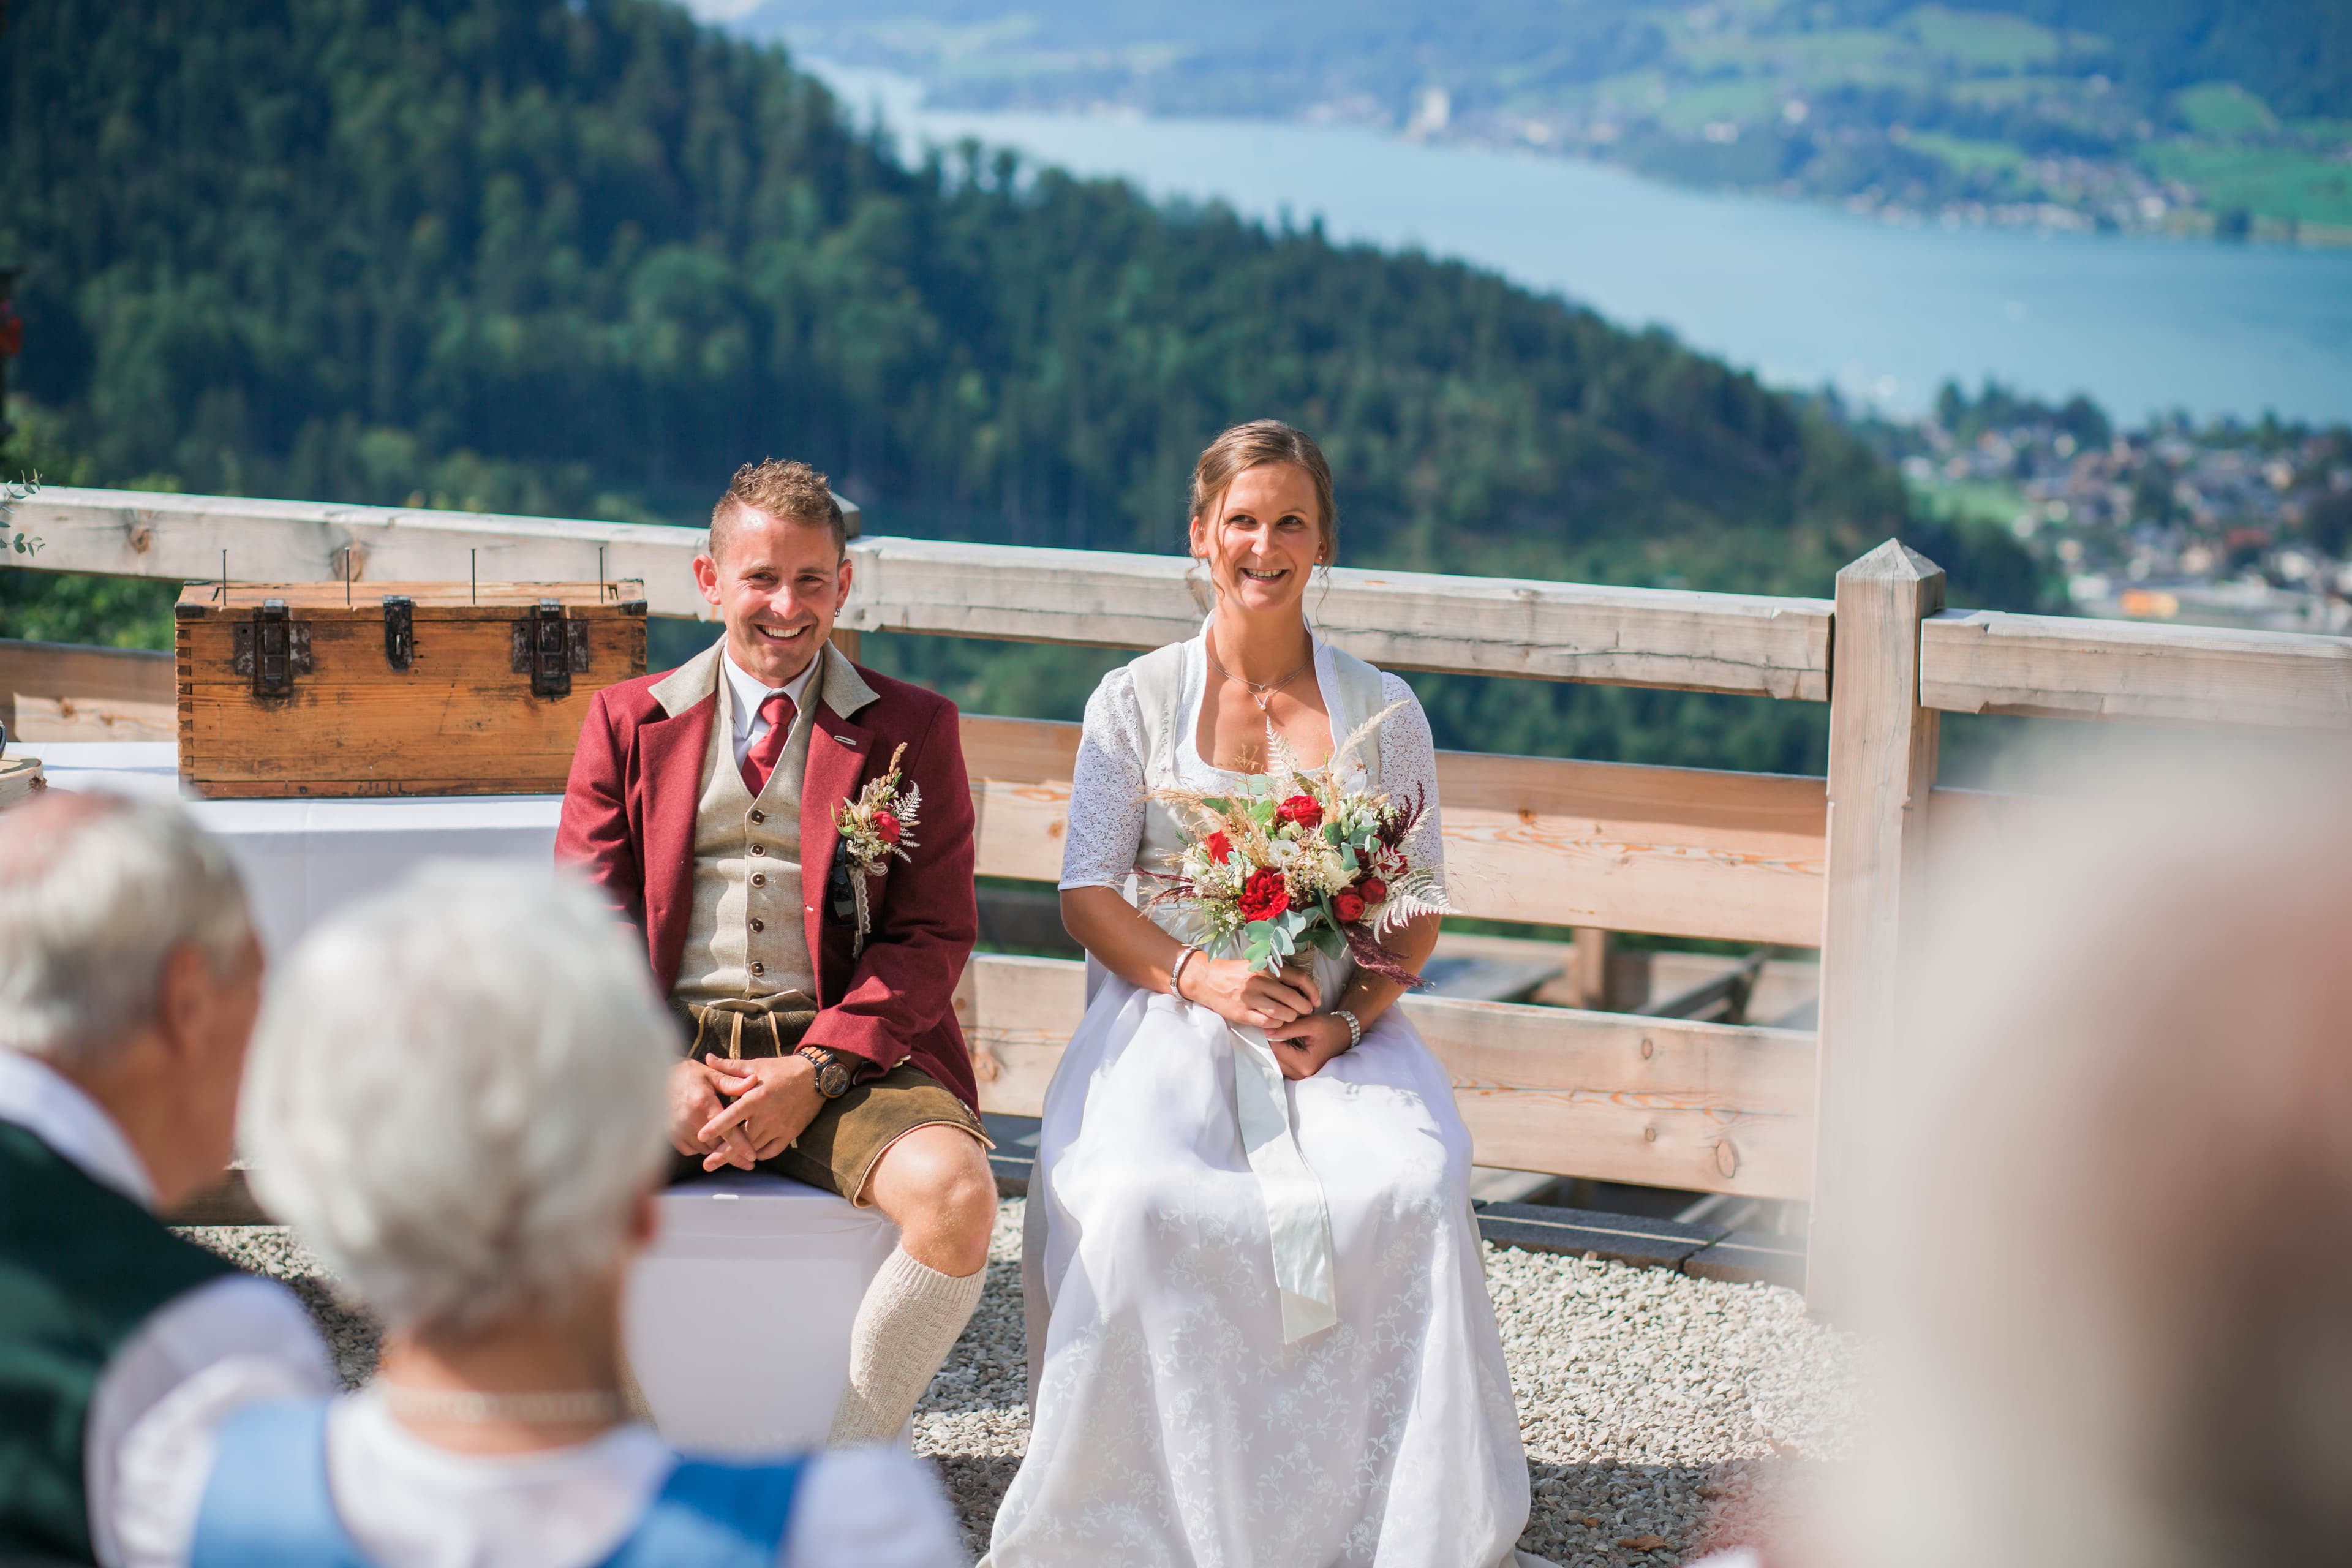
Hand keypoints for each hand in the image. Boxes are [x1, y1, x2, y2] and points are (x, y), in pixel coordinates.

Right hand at [667, 1058, 754, 1167]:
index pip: (727, 1131)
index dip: (741, 1145)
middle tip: (745, 1157)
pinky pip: (690, 1150)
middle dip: (731, 1149)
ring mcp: (678, 1129)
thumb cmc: (686, 1075)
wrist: (653, 1078)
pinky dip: (700, 1147)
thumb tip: (755, 1080)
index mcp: (704, 1104)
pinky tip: (705, 1137)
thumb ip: (732, 1082)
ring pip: (704, 1149)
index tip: (752, 1157)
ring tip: (725, 1142)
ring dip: (715, 1147)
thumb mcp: (710, 1074)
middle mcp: (690, 1119)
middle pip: (717, 1144)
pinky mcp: (669, 1135)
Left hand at [696, 1052, 825, 1170]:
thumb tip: (707, 1058)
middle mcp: (768, 1115)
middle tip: (707, 1165)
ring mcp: (780, 1127)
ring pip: (755, 1147)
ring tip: (722, 1163)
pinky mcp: (790, 1133)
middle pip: (742, 1138)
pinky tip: (749, 1156)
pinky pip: (772, 1150)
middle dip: (723, 1153)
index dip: (717, 1126)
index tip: (701, 1136)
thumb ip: (730, 1067)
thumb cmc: (783, 1070)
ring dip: (739, 1156)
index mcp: (757, 1097)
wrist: (816, 1076)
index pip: (733, 1114)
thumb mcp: (757, 1065)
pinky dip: (759, 1155)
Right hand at [1181, 957, 1320, 1031]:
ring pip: (1282, 1012)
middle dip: (1304, 1007)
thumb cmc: (1235, 973)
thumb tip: (1300, 987)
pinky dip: (1277, 1025)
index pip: (1299, 978)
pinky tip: (1277, 1023)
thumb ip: (1276, 973)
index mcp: (1266, 967)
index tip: (1316, 999)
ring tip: (1291, 1017)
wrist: (1207, 979)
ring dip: (1291, 1017)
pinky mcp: (1242, 1013)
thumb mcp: (1256, 965)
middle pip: (1293, 997)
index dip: (1312, 990)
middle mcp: (1259, 981)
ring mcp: (1250, 998)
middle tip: (1306, 1011)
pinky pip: (1267, 1022)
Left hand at [1262, 1012, 1353, 1080]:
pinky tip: (1283, 1042)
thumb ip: (1288, 1028)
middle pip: (1276, 1059)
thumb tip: (1266, 1032)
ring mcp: (1302, 1076)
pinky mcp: (1301, 1073)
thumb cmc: (1331, 1027)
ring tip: (1278, 1034)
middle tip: (1272, 1028)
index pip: (1278, 1050)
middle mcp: (1303, 1074)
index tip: (1271, 1023)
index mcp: (1306, 1063)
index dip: (1271, 1036)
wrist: (1345, 1034)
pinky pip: (1284, 1064)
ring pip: (1278, 1063)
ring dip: (1275, 1049)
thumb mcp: (1311, 1024)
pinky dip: (1281, 1053)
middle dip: (1271, 1044)